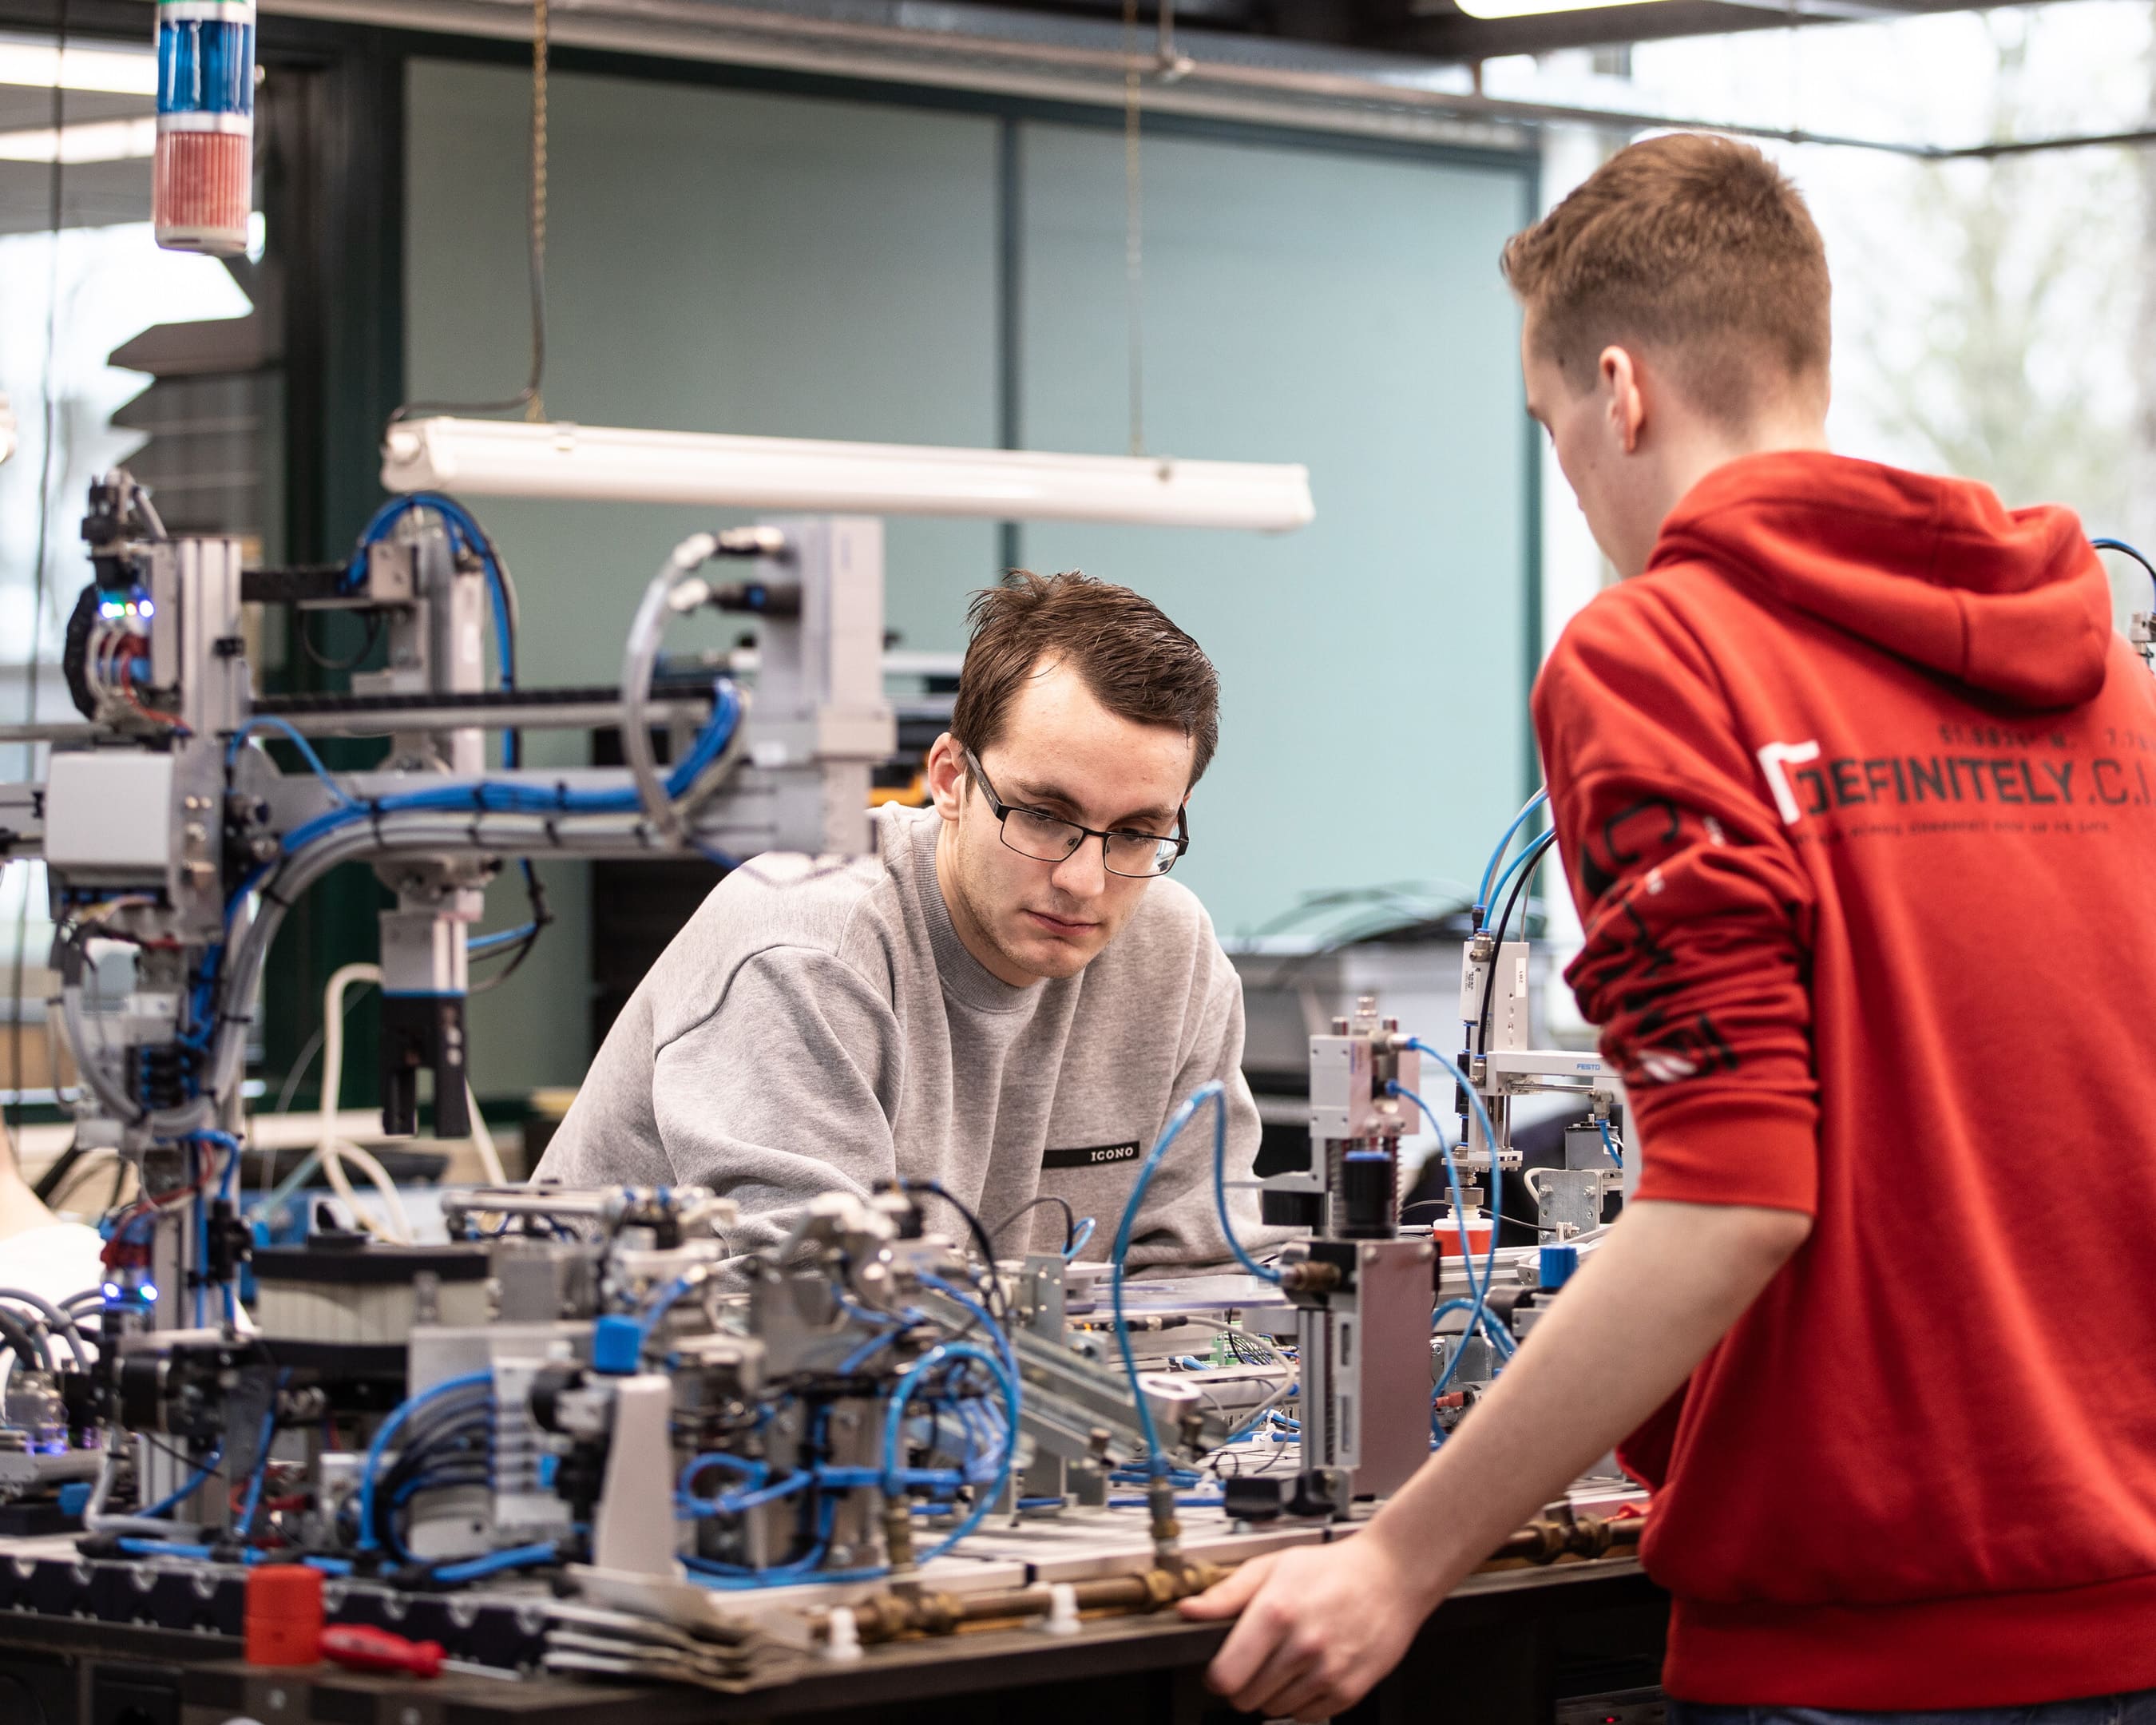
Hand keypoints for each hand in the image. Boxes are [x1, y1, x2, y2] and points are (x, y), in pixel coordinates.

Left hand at [1178, 1536, 1437, 1720]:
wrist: (1390, 1576)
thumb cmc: (1330, 1569)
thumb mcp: (1271, 1567)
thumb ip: (1226, 1594)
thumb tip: (1188, 1610)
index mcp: (1276, 1613)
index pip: (1226, 1676)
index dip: (1216, 1677)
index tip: (1221, 1669)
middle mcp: (1302, 1646)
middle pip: (1246, 1698)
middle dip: (1243, 1684)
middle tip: (1257, 1660)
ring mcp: (1328, 1671)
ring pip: (1275, 1709)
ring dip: (1273, 1693)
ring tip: (1287, 1661)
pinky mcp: (1350, 1689)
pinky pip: (1308, 1716)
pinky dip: (1302, 1701)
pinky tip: (1309, 1672)